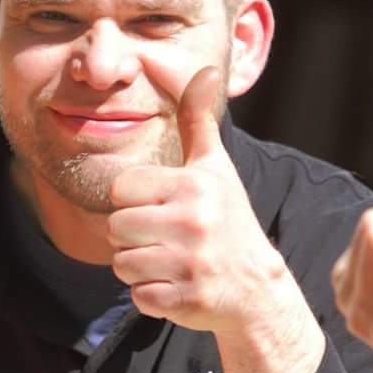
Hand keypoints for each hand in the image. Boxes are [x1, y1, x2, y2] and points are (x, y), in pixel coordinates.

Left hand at [107, 66, 324, 372]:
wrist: (256, 286)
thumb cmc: (227, 218)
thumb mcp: (215, 167)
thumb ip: (198, 119)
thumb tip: (204, 70)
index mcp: (194, 186)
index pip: (121, 190)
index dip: (135, 200)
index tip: (163, 207)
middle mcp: (195, 223)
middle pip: (116, 229)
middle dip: (134, 236)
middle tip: (166, 238)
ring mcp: (192, 266)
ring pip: (122, 265)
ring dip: (140, 266)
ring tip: (172, 260)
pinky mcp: (187, 303)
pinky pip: (138, 297)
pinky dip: (152, 295)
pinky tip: (178, 284)